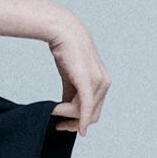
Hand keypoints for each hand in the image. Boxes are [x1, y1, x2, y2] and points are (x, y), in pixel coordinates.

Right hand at [46, 13, 109, 135]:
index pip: (94, 110)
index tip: (62, 123)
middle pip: (91, 115)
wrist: (64, 31)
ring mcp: (98, 82)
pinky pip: (85, 106)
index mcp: (103, 82)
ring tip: (52, 109)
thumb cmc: (66, 51)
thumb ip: (71, 93)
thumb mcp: (71, 76)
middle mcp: (104, 83)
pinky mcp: (87, 81)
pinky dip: (80, 119)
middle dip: (74, 123)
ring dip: (66, 115)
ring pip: (84, 112)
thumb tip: (64, 110)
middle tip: (58, 125)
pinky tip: (72, 126)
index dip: (79, 121)